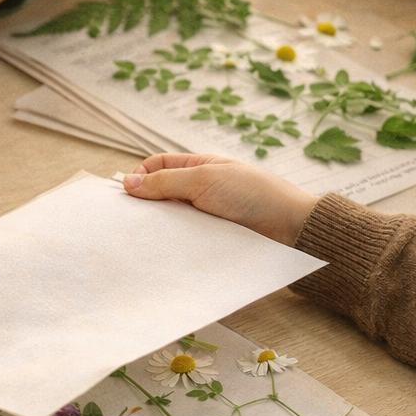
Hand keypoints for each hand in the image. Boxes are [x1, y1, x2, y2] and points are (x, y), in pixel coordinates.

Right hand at [123, 154, 319, 245]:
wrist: (288, 227)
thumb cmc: (252, 194)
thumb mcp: (204, 180)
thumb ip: (165, 181)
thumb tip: (127, 182)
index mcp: (196, 168)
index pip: (156, 166)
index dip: (139, 176)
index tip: (127, 193)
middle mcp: (196, 190)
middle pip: (158, 194)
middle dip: (143, 204)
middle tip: (129, 219)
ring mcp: (201, 215)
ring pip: (167, 219)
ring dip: (156, 226)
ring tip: (144, 236)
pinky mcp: (206, 238)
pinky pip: (181, 239)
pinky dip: (170, 242)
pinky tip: (162, 249)